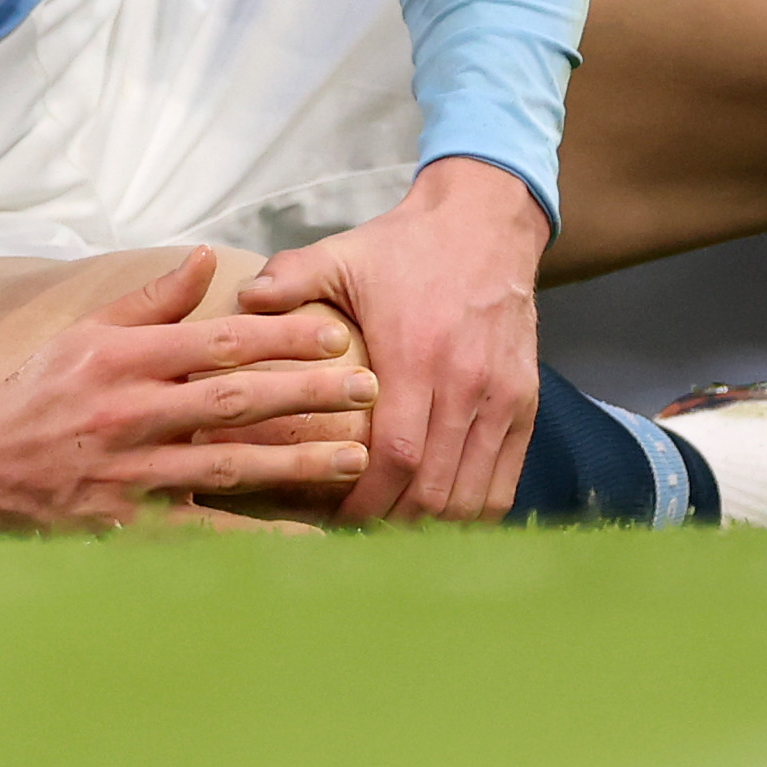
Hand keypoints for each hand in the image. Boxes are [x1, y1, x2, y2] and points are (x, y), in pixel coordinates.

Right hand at [0, 248, 380, 532]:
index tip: (335, 333)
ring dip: (296, 460)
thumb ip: (152, 301)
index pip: (218, 342)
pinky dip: (258, 537)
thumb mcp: (86, 333)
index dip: (281, 337)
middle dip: (306, 393)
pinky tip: (308, 538)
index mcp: (125, 359)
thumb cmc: (38, 392)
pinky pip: (206, 533)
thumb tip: (206, 257)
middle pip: (235, 401)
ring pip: (229, 465)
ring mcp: (132, 474)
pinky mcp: (129, 525)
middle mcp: (132, 414)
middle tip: (367, 388)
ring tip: (355, 455)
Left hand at [240, 157, 549, 523]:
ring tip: (396, 539)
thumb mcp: (342, 253)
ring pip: (472, 493)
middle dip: (394, 527)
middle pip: (433, 488)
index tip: (336, 524)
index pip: (394, 456)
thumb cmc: (406, 246)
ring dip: (434, 528)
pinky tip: (443, 522)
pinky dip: (476, 512)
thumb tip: (240, 302)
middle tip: (358, 544)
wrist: (487, 222)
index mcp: (416, 354)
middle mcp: (465, 382)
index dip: (365, 502)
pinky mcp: (526, 401)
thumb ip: (289, 278)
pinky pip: (506, 478)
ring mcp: (501, 396)